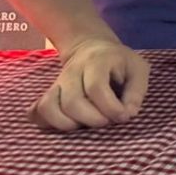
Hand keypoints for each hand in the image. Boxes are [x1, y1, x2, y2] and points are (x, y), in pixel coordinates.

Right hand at [30, 37, 149, 131]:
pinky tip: (67, 124)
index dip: (109, 108)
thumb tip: (128, 114)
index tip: (122, 116)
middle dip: (91, 119)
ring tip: (86, 125)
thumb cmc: (119, 62)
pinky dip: (48, 123)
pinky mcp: (47, 94)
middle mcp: (72, 71)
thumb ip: (136, 91)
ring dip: (69, 124)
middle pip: (72, 101)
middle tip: (105, 122)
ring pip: (50, 107)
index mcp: (97, 61)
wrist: (92, 49)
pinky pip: (37, 111)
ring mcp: (57, 83)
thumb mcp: (138, 69)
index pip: (96, 88)